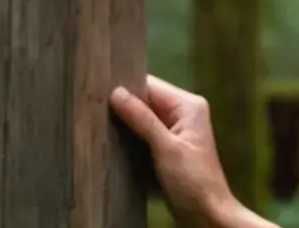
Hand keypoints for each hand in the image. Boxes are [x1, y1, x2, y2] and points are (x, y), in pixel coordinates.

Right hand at [110, 76, 238, 224]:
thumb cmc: (193, 181)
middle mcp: (183, 113)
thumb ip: (142, 120)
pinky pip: (143, 134)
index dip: (125, 86)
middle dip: (122, 105)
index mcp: (188, 105)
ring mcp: (175, 131)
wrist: (207, 213)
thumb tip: (116, 93)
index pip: (150, 85)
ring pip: (142, 118)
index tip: (97, 90)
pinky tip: (110, 140)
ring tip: (96, 123)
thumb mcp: (166, 148)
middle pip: (145, 100)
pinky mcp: (168, 148)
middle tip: (91, 108)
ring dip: (123, 122)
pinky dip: (129, 136)